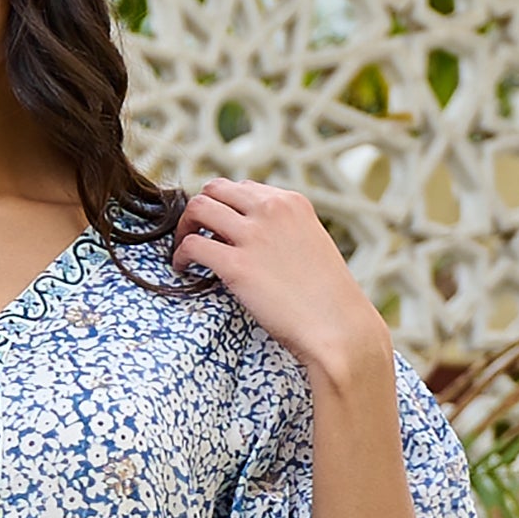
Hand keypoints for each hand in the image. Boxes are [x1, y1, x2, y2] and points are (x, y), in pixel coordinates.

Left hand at [172, 180, 391, 388]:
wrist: (338, 328)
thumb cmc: (328, 300)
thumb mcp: (311, 247)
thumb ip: (284, 233)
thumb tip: (254, 240)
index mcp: (292, 203)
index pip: (243, 188)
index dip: (225, 207)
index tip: (218, 229)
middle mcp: (272, 210)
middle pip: (215, 189)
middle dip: (199, 210)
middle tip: (193, 234)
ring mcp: (254, 235)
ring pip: (198, 208)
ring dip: (183, 227)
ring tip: (183, 250)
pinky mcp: (237, 265)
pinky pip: (193, 246)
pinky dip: (180, 255)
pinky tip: (182, 269)